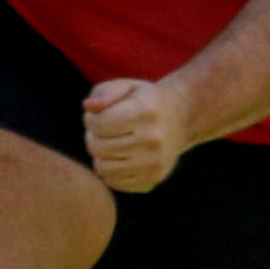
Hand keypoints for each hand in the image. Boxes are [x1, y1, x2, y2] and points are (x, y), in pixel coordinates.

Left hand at [83, 77, 189, 192]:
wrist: (181, 118)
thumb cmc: (145, 100)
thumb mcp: (127, 86)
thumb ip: (104, 92)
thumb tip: (88, 107)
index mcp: (145, 113)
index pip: (99, 124)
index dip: (90, 119)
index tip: (97, 115)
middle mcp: (153, 139)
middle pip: (98, 148)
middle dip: (92, 137)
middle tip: (101, 130)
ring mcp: (154, 162)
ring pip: (102, 168)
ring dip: (99, 155)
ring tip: (108, 142)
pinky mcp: (153, 178)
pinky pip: (114, 182)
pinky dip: (110, 170)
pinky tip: (119, 156)